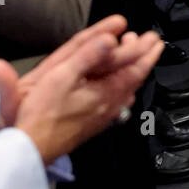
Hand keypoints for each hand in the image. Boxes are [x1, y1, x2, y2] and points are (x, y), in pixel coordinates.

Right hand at [0, 15, 161, 164]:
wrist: (33, 149)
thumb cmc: (44, 114)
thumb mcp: (62, 77)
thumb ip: (87, 57)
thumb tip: (110, 39)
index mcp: (107, 92)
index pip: (136, 69)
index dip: (147, 53)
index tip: (156, 40)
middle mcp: (111, 105)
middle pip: (134, 79)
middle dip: (142, 59)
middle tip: (148, 43)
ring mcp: (104, 117)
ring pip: (127, 91)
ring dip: (132, 72)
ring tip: (133, 60)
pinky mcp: (94, 124)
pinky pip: (117, 102)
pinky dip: (122, 87)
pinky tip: (117, 89)